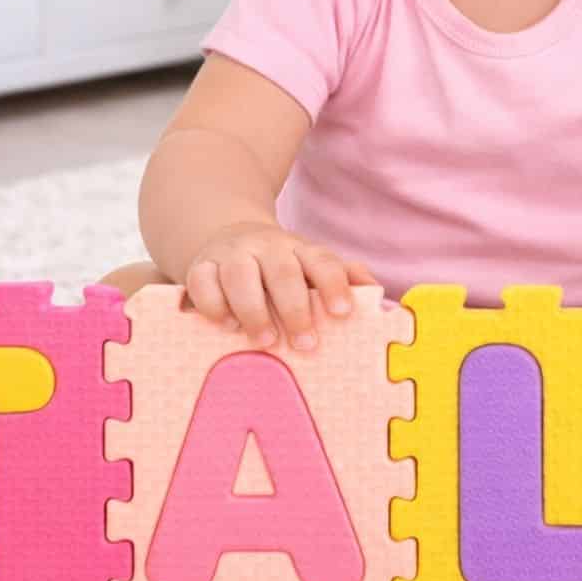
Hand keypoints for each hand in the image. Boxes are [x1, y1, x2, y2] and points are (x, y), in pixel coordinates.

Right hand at [182, 221, 377, 348]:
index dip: (334, 285)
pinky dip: (212, 304)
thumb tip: (381, 300)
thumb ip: (346, 280)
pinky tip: (226, 326)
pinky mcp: (200, 266)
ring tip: (266, 341)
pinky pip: (202, 281)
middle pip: (282, 271)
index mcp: (301, 250)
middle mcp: (267, 247)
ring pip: (240, 275)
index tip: (342, 313)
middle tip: (306, 344)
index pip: (323, 261)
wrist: (229, 236)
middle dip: (295, 309)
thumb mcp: (313, 267)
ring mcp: (232, 255)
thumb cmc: (282, 267)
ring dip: (253, 309)